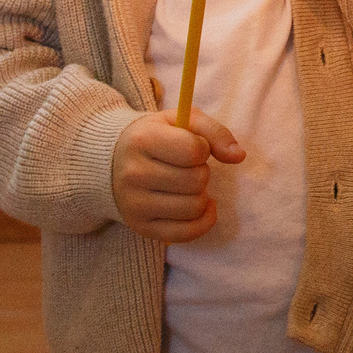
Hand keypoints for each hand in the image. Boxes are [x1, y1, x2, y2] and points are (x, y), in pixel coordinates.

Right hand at [109, 110, 244, 242]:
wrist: (113, 161)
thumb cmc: (156, 137)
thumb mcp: (181, 120)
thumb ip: (214, 132)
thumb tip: (239, 156)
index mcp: (142, 140)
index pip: (193, 150)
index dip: (203, 148)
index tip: (193, 147)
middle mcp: (133, 174)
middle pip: (196, 181)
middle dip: (202, 172)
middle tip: (188, 168)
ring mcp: (134, 204)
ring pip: (194, 207)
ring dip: (202, 195)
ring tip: (188, 185)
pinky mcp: (141, 227)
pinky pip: (187, 233)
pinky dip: (204, 220)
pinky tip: (201, 206)